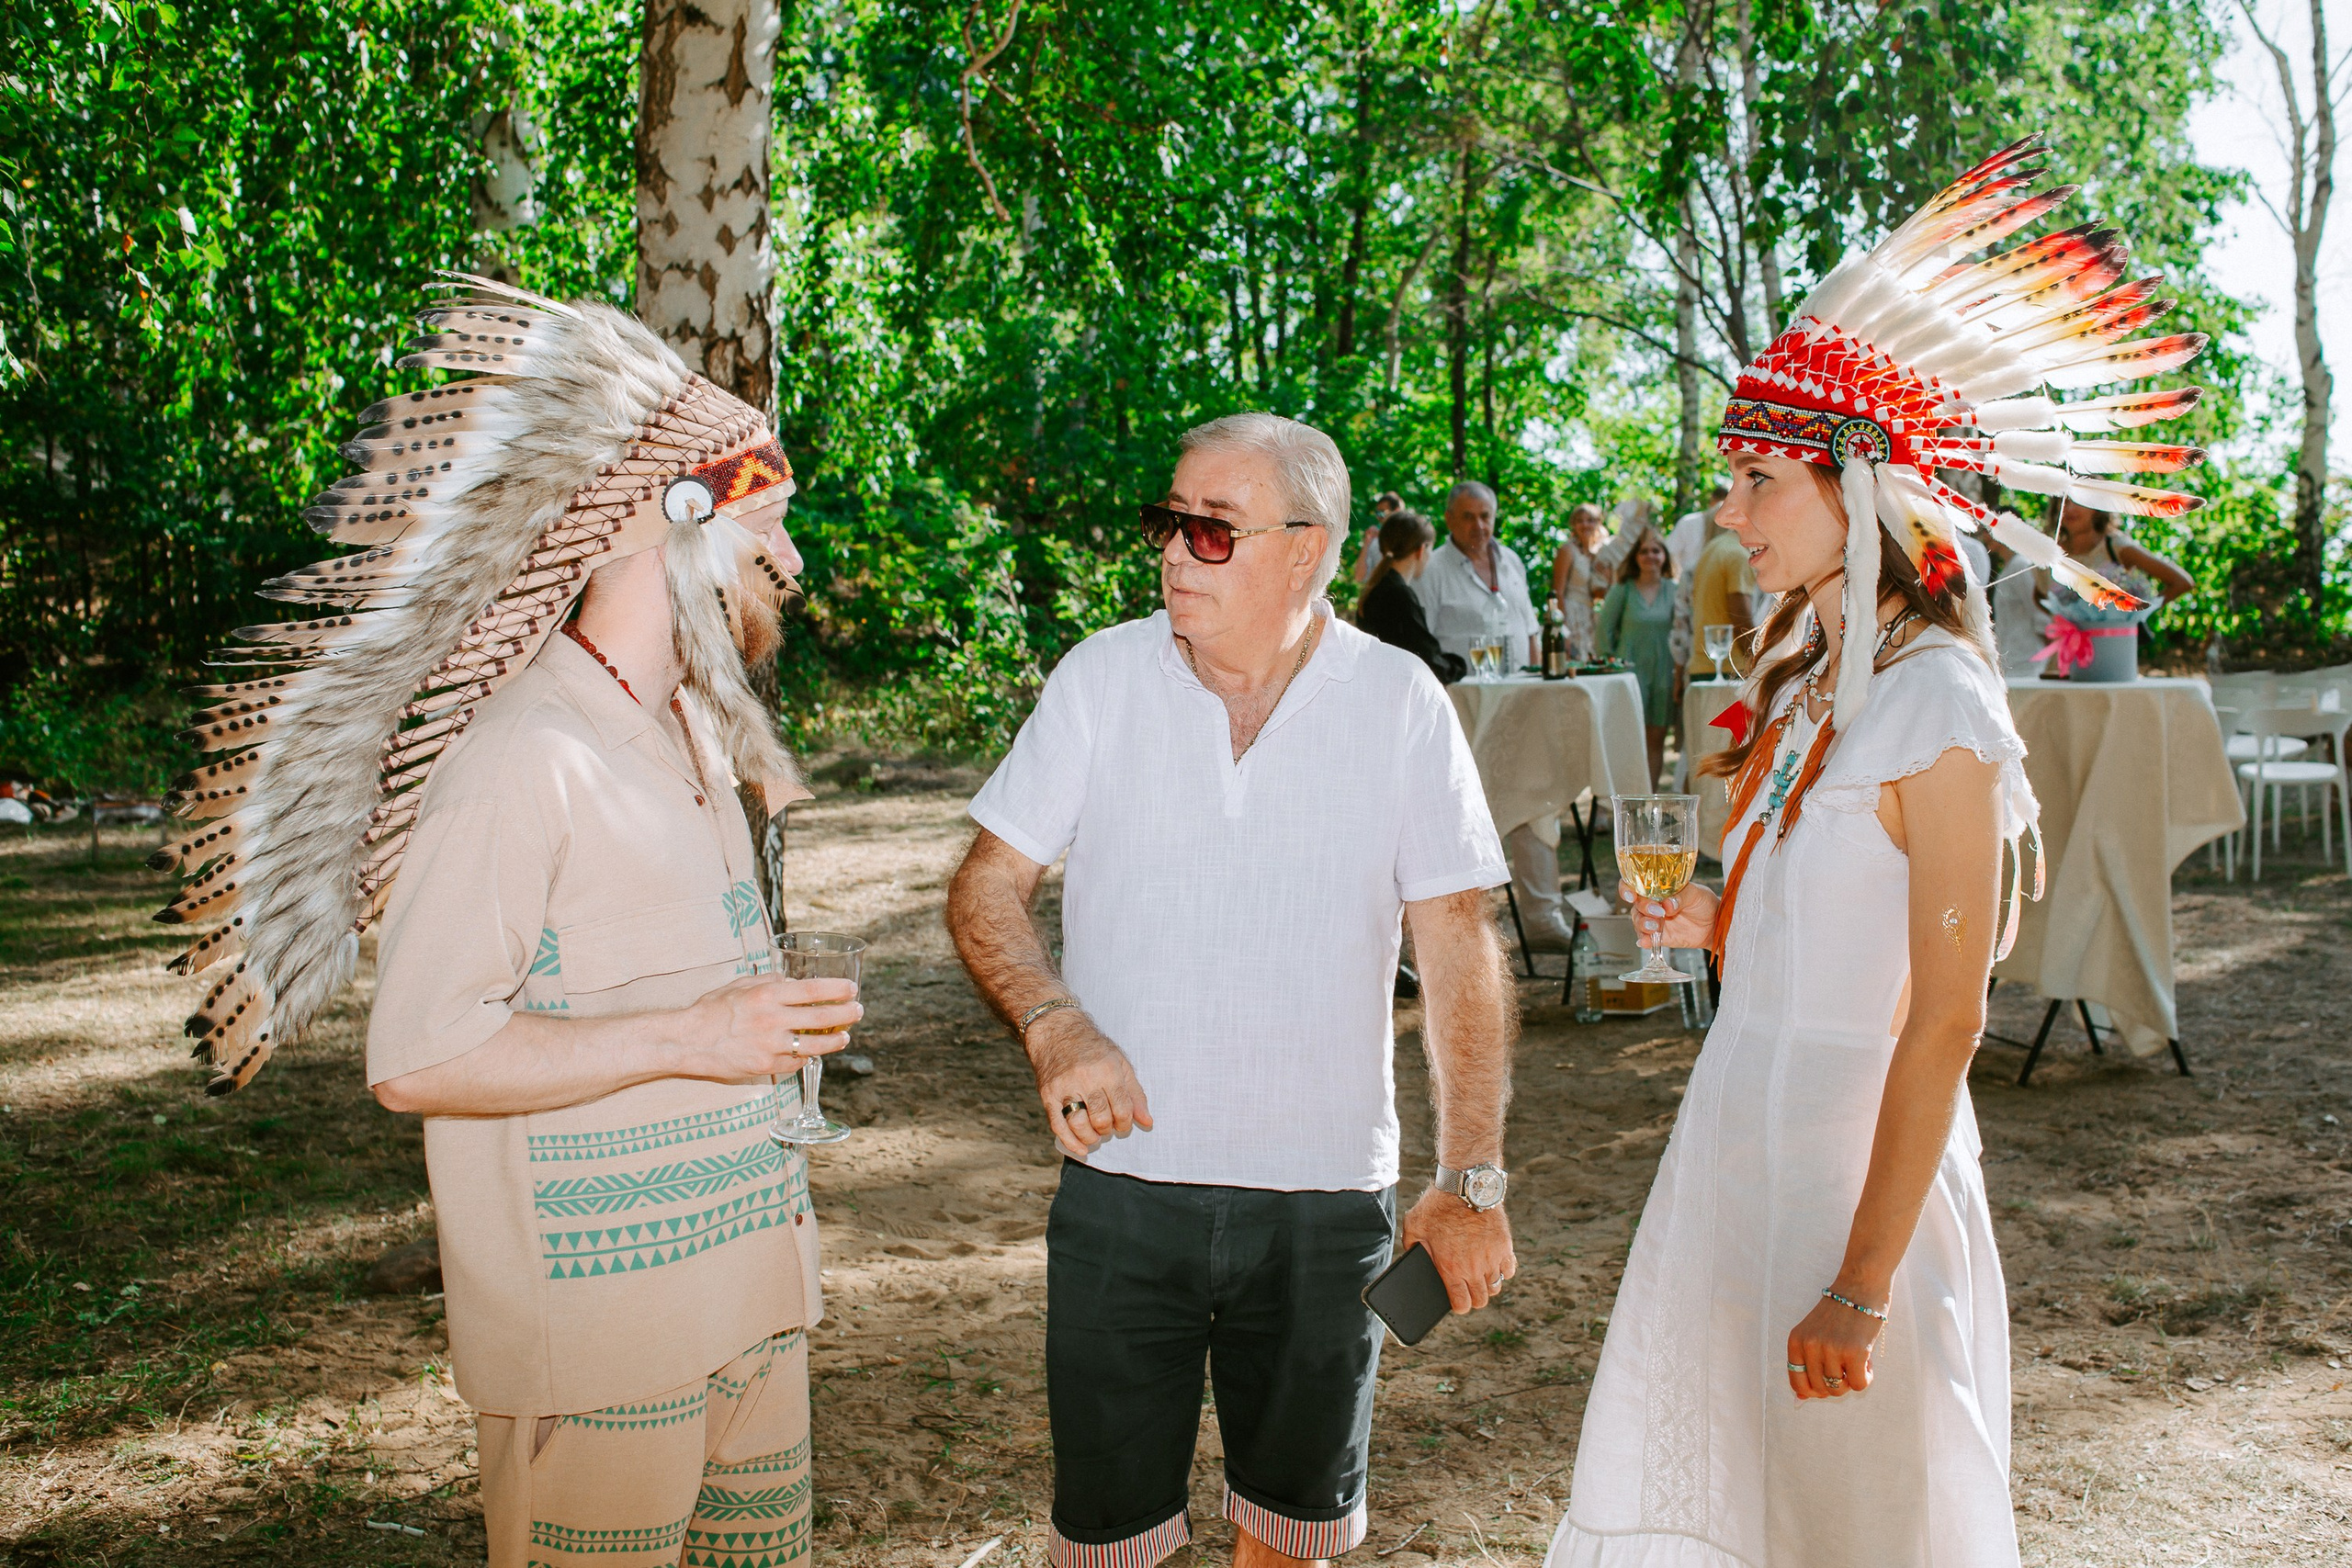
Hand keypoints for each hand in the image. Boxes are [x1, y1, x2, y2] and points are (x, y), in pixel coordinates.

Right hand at [680, 975, 858, 1078]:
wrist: (688, 1041)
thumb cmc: (712, 1010)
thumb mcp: (740, 986)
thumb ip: (768, 982)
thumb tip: (791, 980)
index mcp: (767, 996)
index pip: (814, 990)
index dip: (838, 989)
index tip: (852, 988)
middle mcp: (773, 1020)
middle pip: (822, 1017)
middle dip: (847, 1013)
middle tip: (858, 1011)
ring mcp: (771, 1046)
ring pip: (815, 1045)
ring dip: (835, 1040)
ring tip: (844, 1036)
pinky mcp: (767, 1066)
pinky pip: (795, 1062)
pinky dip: (806, 1056)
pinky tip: (812, 1052)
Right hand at [1025, 1009, 1153, 1159]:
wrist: (1056, 1030)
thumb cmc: (1092, 1047)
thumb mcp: (1120, 1063)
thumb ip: (1135, 1094)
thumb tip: (1147, 1122)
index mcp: (1107, 1070)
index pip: (1122, 1108)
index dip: (1126, 1122)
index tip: (1123, 1122)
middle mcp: (1085, 1079)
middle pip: (1101, 1119)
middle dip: (1109, 1129)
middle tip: (1108, 1126)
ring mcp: (1063, 1087)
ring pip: (1079, 1125)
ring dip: (1091, 1137)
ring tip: (1096, 1135)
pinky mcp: (1047, 1094)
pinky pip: (1058, 1125)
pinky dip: (1070, 1142)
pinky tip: (1081, 1149)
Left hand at [1400, 1188, 1515, 1313]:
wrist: (1465, 1184)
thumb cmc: (1437, 1204)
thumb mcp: (1414, 1225)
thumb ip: (1412, 1245)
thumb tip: (1412, 1256)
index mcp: (1451, 1268)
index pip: (1462, 1304)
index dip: (1459, 1306)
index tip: (1457, 1301)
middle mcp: (1474, 1268)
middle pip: (1481, 1300)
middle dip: (1473, 1298)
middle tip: (1468, 1289)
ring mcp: (1492, 1258)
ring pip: (1496, 1287)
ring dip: (1487, 1285)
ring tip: (1480, 1276)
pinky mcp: (1505, 1245)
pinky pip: (1509, 1270)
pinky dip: (1503, 1270)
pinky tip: (1494, 1263)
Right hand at [1619, 878, 1719, 951]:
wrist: (1716, 925)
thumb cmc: (1705, 903)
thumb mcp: (1697, 894)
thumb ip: (1682, 896)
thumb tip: (1667, 904)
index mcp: (1658, 888)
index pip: (1635, 885)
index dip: (1627, 888)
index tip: (1632, 895)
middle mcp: (1652, 904)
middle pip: (1636, 905)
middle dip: (1643, 908)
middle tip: (1658, 912)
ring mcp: (1655, 921)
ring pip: (1638, 922)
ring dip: (1643, 924)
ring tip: (1655, 927)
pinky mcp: (1660, 937)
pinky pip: (1647, 939)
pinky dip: (1644, 940)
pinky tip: (1646, 941)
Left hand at [1786, 1287, 1884, 1399]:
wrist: (1860, 1286)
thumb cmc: (1839, 1312)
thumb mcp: (1814, 1333)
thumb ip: (1807, 1363)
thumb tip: (1800, 1400)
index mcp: (1796, 1341)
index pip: (1797, 1383)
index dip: (1813, 1391)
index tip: (1826, 1383)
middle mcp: (1811, 1346)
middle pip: (1820, 1389)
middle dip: (1835, 1385)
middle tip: (1846, 1368)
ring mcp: (1832, 1349)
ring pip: (1839, 1389)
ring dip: (1851, 1381)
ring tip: (1858, 1361)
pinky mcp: (1855, 1352)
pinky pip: (1859, 1384)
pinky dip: (1866, 1379)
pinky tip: (1868, 1363)